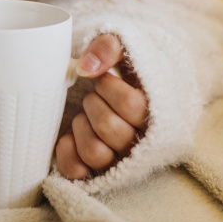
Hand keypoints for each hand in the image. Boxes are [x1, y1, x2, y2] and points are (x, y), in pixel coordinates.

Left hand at [55, 33, 148, 180]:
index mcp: (156, 115)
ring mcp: (118, 163)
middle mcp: (142, 146)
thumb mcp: (124, 48)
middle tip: (94, 96)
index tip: (104, 79)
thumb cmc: (123, 70)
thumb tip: (85, 68)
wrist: (116, 91)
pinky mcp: (95, 174)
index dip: (108, 86)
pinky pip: (76, 170)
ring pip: (95, 153)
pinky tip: (70, 134)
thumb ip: (109, 47)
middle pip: (110, 128)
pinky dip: (66, 150)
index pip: (132, 105)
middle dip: (93, 103)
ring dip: (81, 126)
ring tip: (85, 115)